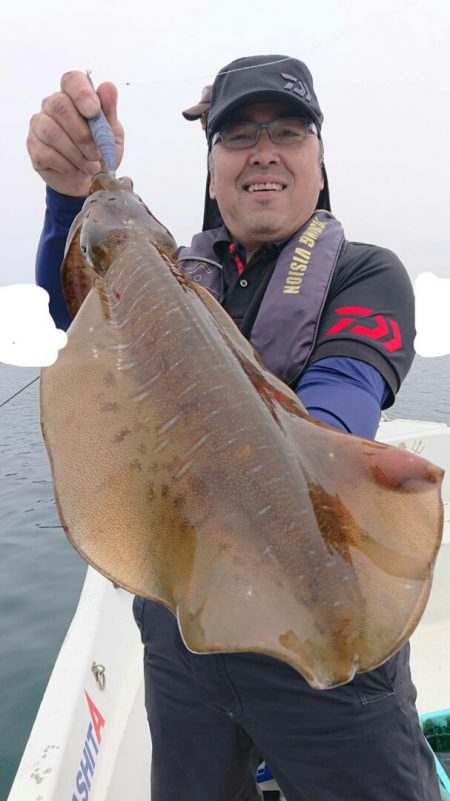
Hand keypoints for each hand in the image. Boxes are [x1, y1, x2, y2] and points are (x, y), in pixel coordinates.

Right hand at [27, 71, 124, 196]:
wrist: (90, 182)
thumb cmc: (100, 154)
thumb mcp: (112, 135)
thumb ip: (109, 113)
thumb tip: (108, 87)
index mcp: (74, 98)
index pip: (71, 81)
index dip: (82, 93)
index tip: (94, 112)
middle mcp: (52, 106)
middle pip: (59, 106)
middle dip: (82, 134)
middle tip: (97, 154)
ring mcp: (40, 125)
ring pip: (51, 131)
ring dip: (75, 153)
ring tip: (91, 166)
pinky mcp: (34, 146)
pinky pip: (46, 153)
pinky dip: (66, 165)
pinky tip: (77, 170)